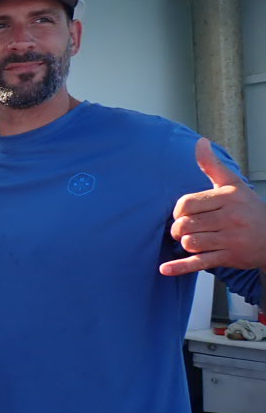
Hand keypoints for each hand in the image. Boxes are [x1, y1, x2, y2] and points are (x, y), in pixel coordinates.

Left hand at [160, 138, 265, 274]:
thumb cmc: (248, 208)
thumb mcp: (232, 184)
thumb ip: (212, 165)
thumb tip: (200, 143)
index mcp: (227, 198)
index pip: (186, 204)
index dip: (178, 211)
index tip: (183, 214)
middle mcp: (230, 218)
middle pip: (185, 224)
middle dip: (178, 228)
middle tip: (184, 229)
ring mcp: (230, 240)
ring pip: (190, 242)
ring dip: (184, 243)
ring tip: (192, 240)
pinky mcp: (229, 258)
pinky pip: (199, 262)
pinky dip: (180, 267)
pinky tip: (164, 269)